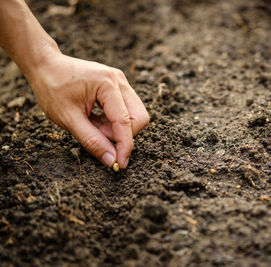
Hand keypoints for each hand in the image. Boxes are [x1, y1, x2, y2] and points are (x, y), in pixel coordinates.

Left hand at [27, 52, 148, 168]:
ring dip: (118, 128)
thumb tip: (112, 161)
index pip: (125, 121)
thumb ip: (92, 141)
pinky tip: (96, 119)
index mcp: (106, 84)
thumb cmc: (52, 88)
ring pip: (135, 114)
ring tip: (93, 126)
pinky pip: (127, 110)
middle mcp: (119, 80)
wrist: (46, 65)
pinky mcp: (119, 86)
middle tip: (100, 137)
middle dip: (124, 135)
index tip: (121, 164)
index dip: (125, 146)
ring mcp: (121, 82)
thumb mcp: (68, 119)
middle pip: (139, 117)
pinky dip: (114, 121)